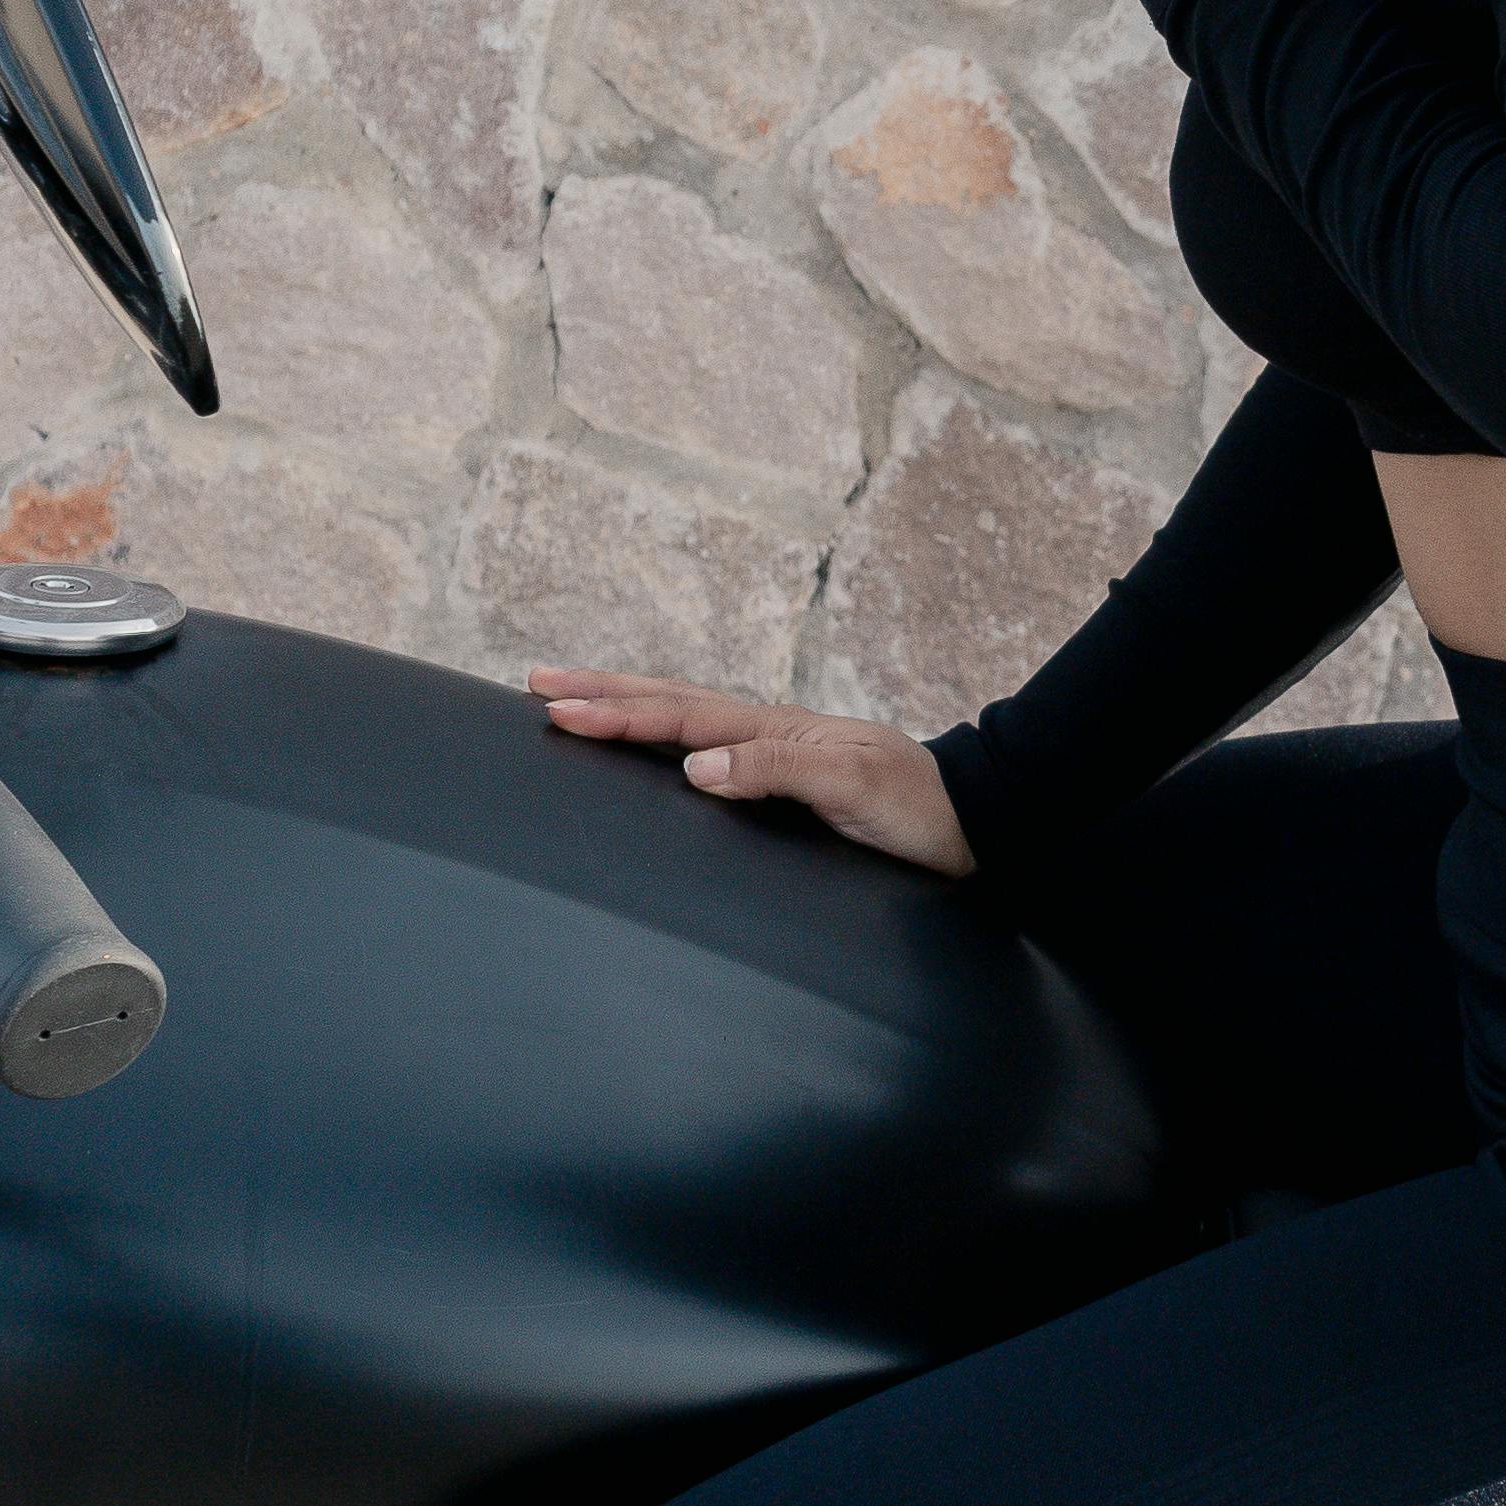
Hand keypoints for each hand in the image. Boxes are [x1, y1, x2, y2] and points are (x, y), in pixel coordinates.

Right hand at [527, 668, 975, 879]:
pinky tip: (653, 746)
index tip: (556, 710)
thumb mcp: (851, 785)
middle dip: (601, 692)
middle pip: (670, 702)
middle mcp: (769, 732)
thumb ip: (776, 770)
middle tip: (535, 683)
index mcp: (775, 729)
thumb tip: (695, 767)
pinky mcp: (786, 778)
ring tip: (573, 699)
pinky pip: (708, 747)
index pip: (679, 718)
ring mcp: (776, 752)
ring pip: (684, 718)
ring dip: (627, 706)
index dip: (616, 714)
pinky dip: (666, 737)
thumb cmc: (915, 807)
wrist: (969, 823)